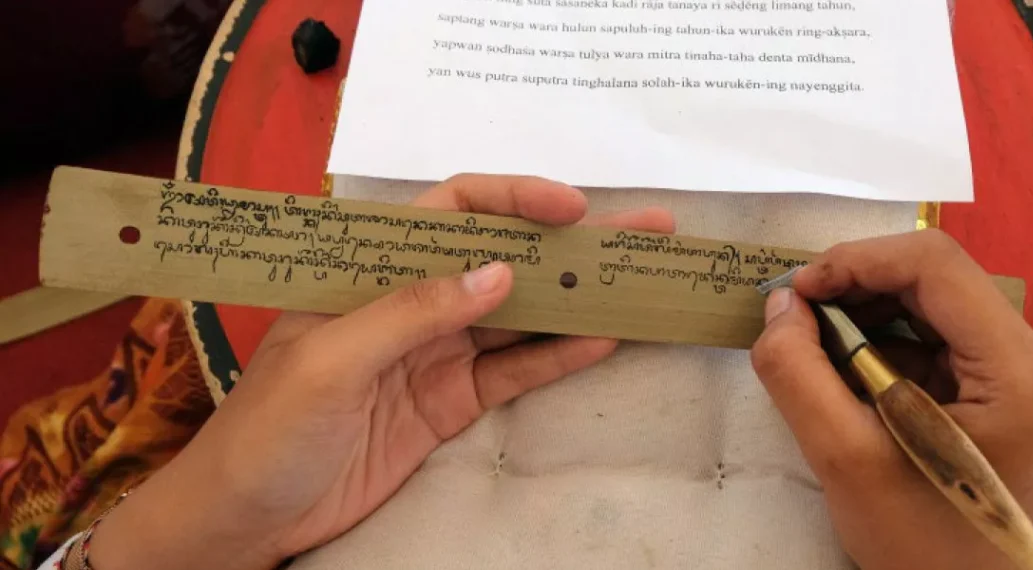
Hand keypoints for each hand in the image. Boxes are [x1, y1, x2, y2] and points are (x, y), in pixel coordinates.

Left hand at [87, 175, 674, 569]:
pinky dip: (558, 355)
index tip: (572, 208)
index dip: (513, 199)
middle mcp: (412, 301)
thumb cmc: (266, 429)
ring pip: (519, 313)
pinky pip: (515, 371)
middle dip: (568, 242)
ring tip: (637, 279)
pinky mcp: (452, 404)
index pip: (450, 211)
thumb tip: (498, 271)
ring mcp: (437, 353)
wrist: (247, 519)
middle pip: (501, 257)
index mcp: (370, 270)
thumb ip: (410, 311)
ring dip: (577, 297)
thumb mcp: (329, 361)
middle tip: (642, 230)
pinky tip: (604, 337)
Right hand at [750, 229, 1032, 569]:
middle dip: (856, 287)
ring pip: (932, 303)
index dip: (857, 260)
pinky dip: (883, 342)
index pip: (936, 267)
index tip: (797, 290)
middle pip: (936, 279)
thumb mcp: (844, 460)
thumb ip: (798, 374)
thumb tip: (781, 304)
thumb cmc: (917, 542)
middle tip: (795, 315)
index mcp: (1017, 371)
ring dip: (866, 313)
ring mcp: (1022, 371)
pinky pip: (936, 337)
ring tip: (814, 345)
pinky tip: (847, 370)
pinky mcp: (1002, 386)